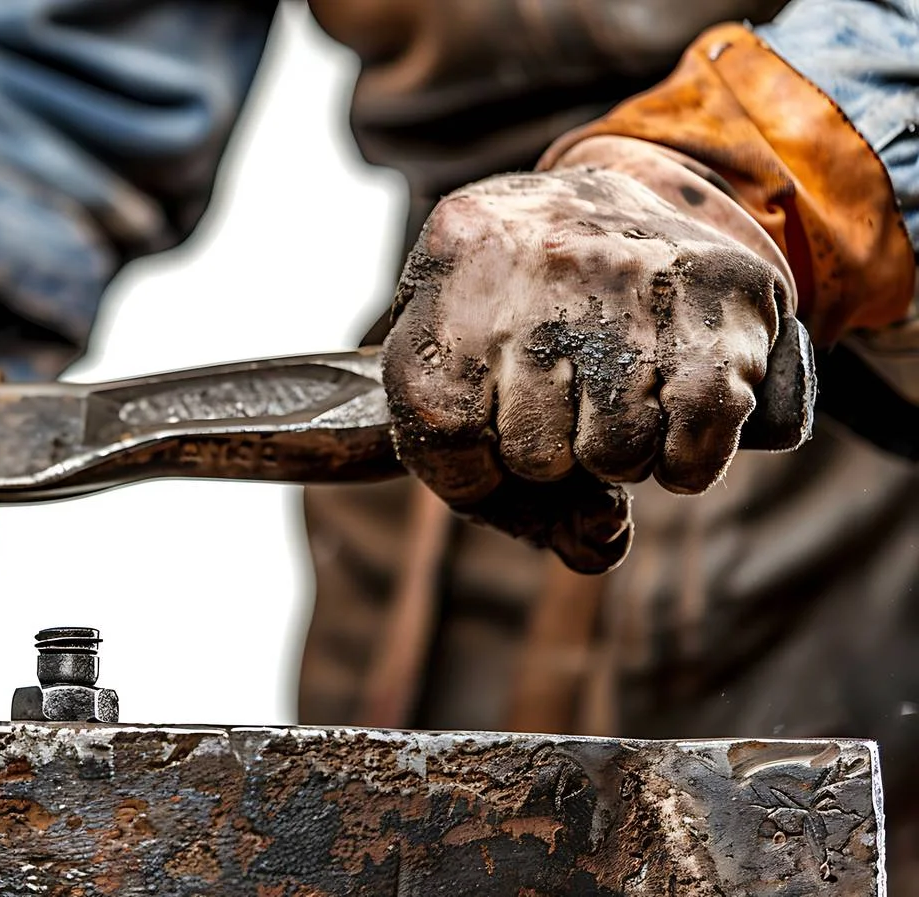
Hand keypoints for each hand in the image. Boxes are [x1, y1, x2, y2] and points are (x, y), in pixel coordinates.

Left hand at [381, 137, 793, 571]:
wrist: (632, 188)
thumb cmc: (521, 296)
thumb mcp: (457, 342)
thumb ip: (475, 467)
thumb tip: (596, 545)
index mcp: (458, 252)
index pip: (439, 426)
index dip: (465, 473)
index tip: (486, 457)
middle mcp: (543, 255)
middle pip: (532, 454)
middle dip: (546, 457)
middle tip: (564, 407)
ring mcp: (634, 275)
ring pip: (616, 457)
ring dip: (617, 456)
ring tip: (615, 401)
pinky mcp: (723, 298)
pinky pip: (695, 445)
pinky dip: (686, 463)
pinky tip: (672, 423)